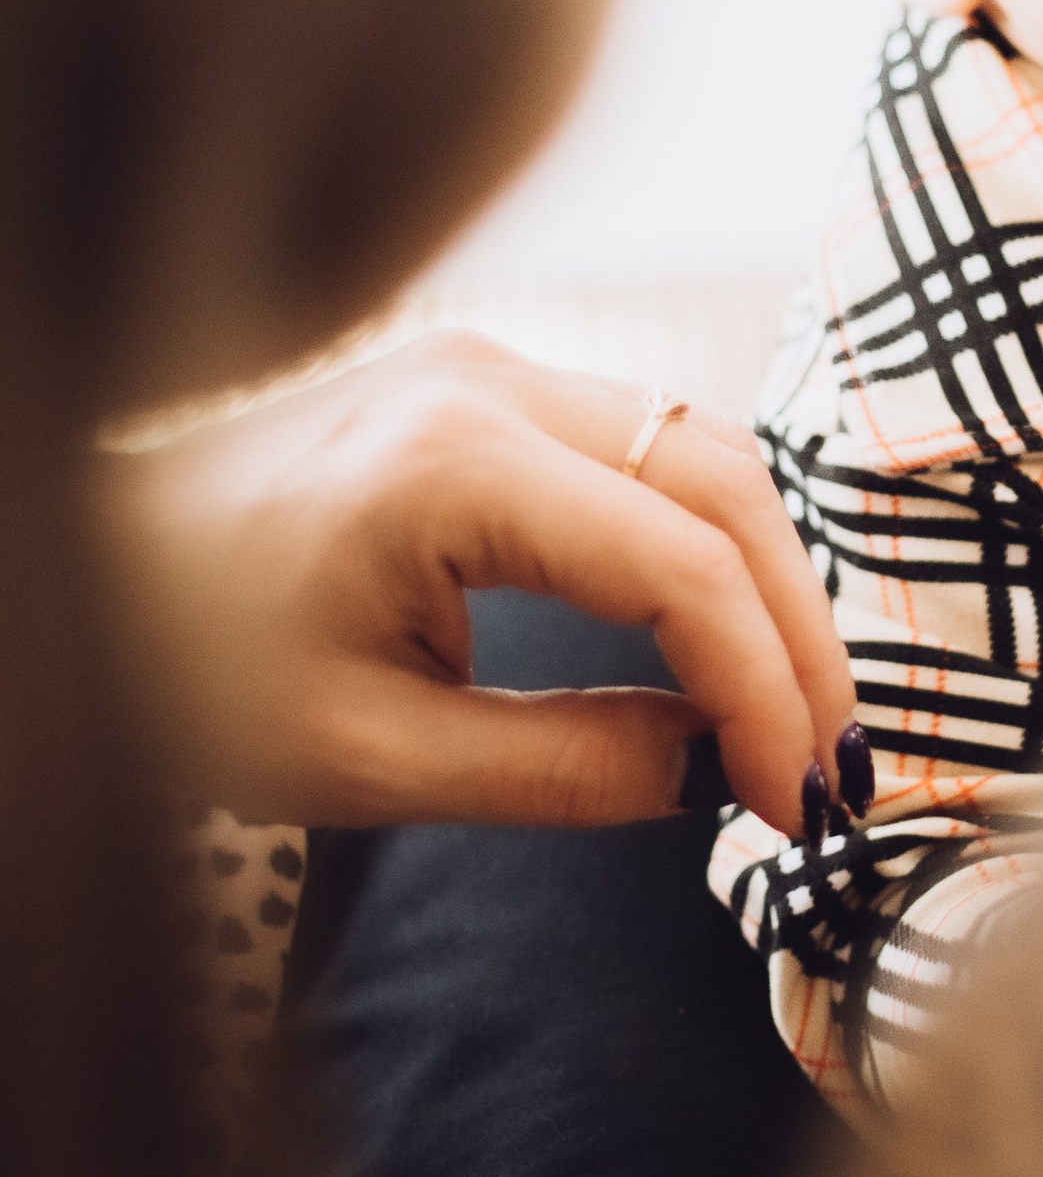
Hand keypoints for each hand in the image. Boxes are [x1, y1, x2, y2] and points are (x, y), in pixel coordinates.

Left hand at [103, 332, 851, 837]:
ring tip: (793, 714)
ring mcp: (491, 368)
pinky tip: (723, 642)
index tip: (798, 808)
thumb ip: (561, 770)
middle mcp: (490, 380)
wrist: (73, 573)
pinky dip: (709, 542)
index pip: (682, 566)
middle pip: (726, 480)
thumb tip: (714, 776)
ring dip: (765, 579)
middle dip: (800, 628)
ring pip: (704, 450)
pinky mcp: (486, 389)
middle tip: (832, 765)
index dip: (765, 692)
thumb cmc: (180, 668)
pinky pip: (648, 448)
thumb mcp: (365, 760)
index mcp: (452, 461)